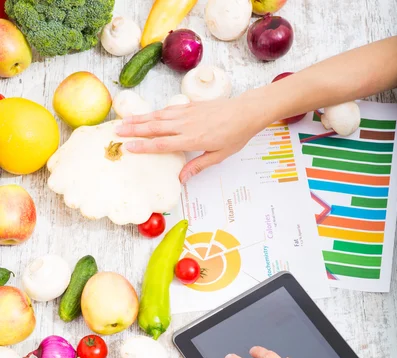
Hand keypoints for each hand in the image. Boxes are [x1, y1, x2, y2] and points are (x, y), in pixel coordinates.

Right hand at [115, 95, 261, 182]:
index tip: (128, 148)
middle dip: (134, 130)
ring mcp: (187, 113)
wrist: (245, 112)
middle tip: (116, 132)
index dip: (144, 146)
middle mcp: (186, 125)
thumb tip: (181, 179)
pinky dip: (154, 112)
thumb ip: (197, 165)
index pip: (162, 144)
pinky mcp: (190, 106)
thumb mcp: (218, 156)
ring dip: (139, 119)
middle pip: (155, 127)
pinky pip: (168, 109)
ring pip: (158, 116)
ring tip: (123, 121)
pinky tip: (145, 115)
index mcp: (192, 139)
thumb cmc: (234, 136)